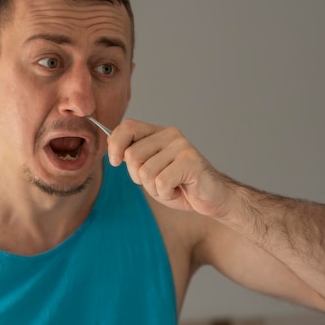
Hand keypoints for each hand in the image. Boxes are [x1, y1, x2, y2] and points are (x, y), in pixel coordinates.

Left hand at [107, 118, 231, 216]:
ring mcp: (182, 147)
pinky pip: (161, 183)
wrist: (212, 198)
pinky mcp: (191, 162)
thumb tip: (112, 146)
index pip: (128, 126)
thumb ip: (134, 157)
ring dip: (154, 189)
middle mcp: (170, 135)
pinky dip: (167, 194)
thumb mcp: (150, 170)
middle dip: (139, 177)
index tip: (115, 162)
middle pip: (132, 155)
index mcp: (159, 133)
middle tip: (157, 182)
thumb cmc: (180, 185)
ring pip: (145, 172)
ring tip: (171, 187)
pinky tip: (180, 190)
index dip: (115, 145)